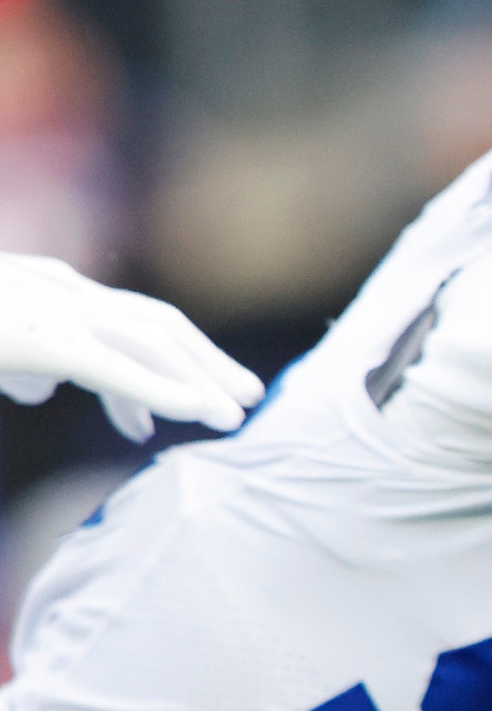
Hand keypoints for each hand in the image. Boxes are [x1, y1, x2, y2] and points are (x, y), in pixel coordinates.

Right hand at [0, 253, 264, 441]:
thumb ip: (23, 366)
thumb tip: (44, 391)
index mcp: (56, 292)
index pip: (134, 321)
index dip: (180, 354)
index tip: (205, 395)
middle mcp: (64, 292)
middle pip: (158, 325)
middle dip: (208, 363)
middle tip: (249, 397)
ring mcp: (54, 310)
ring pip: (149, 344)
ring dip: (200, 381)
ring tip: (233, 418)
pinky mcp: (39, 338)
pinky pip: (110, 365)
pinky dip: (157, 388)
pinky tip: (194, 410)